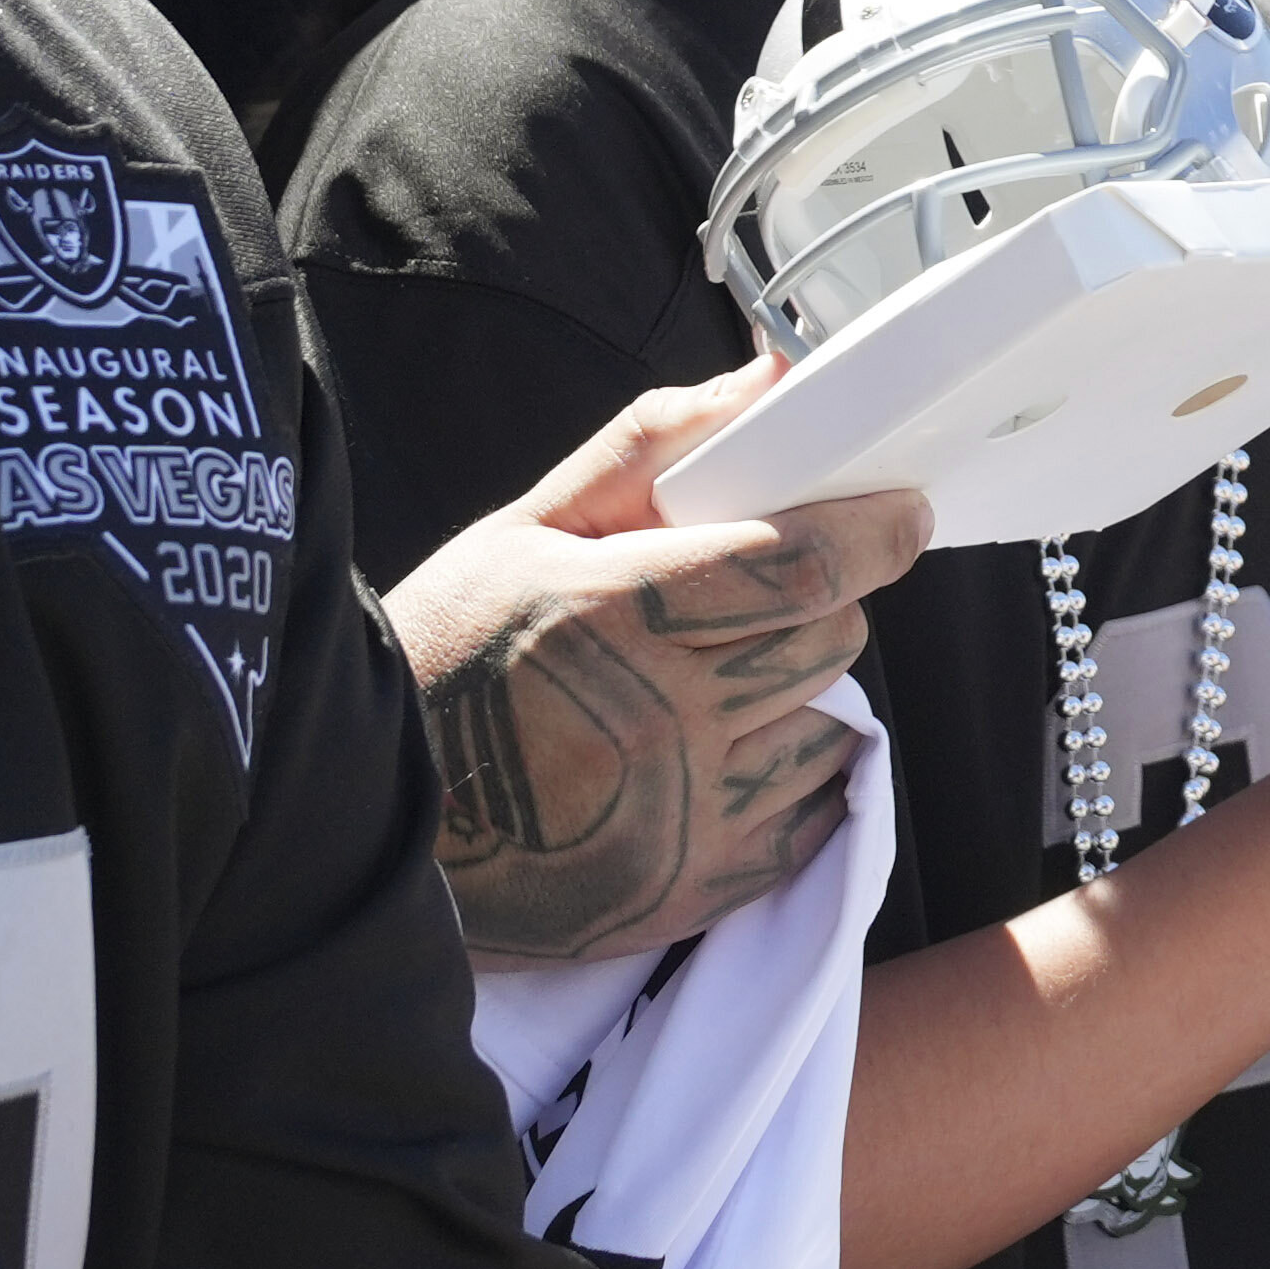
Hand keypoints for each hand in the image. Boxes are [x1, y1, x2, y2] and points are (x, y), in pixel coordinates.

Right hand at [382, 377, 925, 966]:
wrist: (368, 825)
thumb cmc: (447, 655)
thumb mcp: (524, 530)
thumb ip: (650, 448)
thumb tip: (771, 378)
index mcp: (615, 616)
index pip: (803, 565)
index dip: (874, 529)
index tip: (901, 510)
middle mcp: (662, 722)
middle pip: (831, 638)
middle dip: (812, 608)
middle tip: (751, 607)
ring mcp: (685, 817)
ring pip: (828, 722)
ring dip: (792, 696)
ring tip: (707, 692)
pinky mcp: (697, 890)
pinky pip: (813, 813)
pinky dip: (784, 778)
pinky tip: (711, 759)